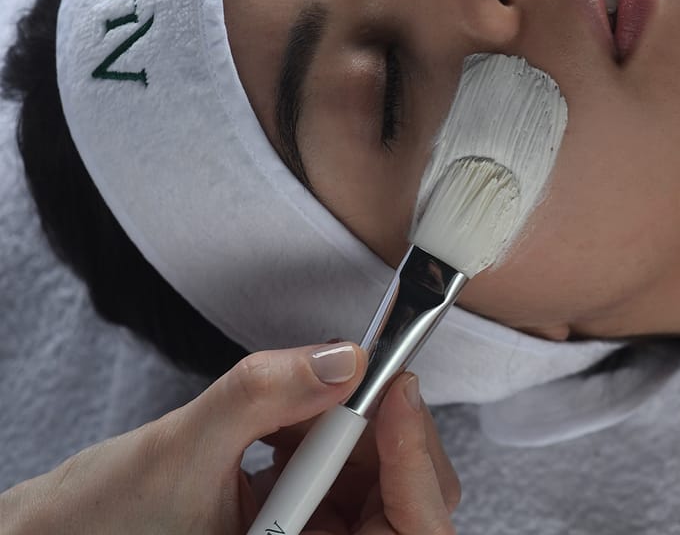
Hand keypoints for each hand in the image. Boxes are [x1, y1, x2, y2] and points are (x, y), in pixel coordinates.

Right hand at [0, 343, 460, 533]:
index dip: (418, 465)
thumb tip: (345, 358)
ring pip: (377, 473)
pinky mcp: (302, 515)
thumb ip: (260, 397)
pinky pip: (341, 465)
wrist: (65, 531)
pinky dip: (320, 427)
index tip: (396, 391)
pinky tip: (281, 416)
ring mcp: (315, 532)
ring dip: (348, 425)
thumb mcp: (180, 450)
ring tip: (292, 403)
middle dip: (386, 432)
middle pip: (404, 497)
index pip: (412, 531)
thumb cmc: (107, 516)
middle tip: (353, 376)